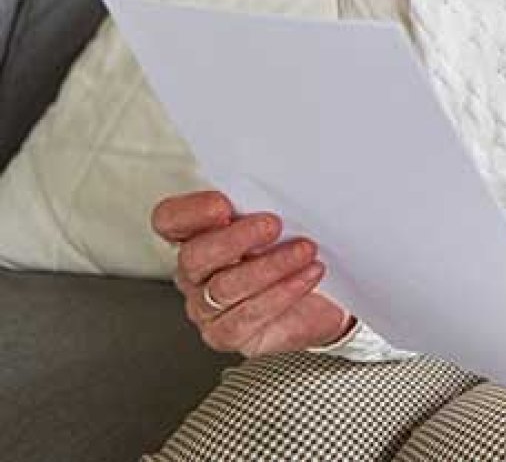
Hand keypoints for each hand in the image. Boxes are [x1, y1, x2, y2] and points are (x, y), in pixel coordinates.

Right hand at [151, 190, 351, 356]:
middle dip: (235, 239)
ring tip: (305, 251)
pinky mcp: (227, 334)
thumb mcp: (282, 222)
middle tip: (273, 225)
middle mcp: (196, 273)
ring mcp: (206, 307)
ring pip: (224, 287)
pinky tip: (308, 275)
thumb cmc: (294, 253)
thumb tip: (280, 183)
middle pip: (194, 256)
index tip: (223, 205)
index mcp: (198, 236)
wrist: (323, 299)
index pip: (170, 220)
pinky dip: (283, 292)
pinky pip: (248, 316)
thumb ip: (265, 205)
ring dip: (270, 266)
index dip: (190, 212)